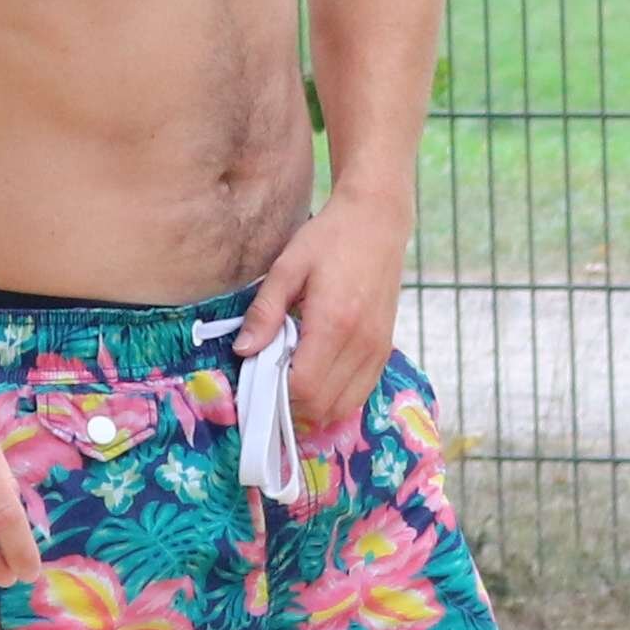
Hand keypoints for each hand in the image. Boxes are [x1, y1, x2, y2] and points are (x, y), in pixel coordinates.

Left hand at [244, 196, 408, 439]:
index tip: (258, 378)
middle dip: (292, 405)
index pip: (304, 386)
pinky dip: (336, 398)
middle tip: (270, 382)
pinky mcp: (385, 349)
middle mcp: (362, 343)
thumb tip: (243, 350)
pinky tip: (318, 378)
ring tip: (292, 381)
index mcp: (334, 322)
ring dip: (314, 406)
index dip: (277, 393)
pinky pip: (361, 394)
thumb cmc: (329, 238)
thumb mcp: (287, 267)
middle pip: (323, 406)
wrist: (378, 221)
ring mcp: (378, 349)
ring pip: (343, 407)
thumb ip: (264, 312)